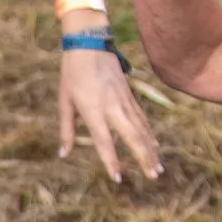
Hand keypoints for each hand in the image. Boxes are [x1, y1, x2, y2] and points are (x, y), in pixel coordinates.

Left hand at [57, 46, 161, 186]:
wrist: (90, 43)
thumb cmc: (72, 74)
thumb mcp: (64, 101)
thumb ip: (66, 129)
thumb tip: (63, 154)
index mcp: (93, 110)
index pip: (104, 141)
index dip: (111, 161)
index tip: (117, 178)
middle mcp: (112, 107)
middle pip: (133, 137)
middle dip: (144, 157)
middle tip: (153, 176)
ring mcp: (124, 100)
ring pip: (141, 128)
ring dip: (151, 149)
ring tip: (157, 168)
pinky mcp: (130, 94)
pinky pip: (141, 118)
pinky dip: (148, 133)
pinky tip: (154, 145)